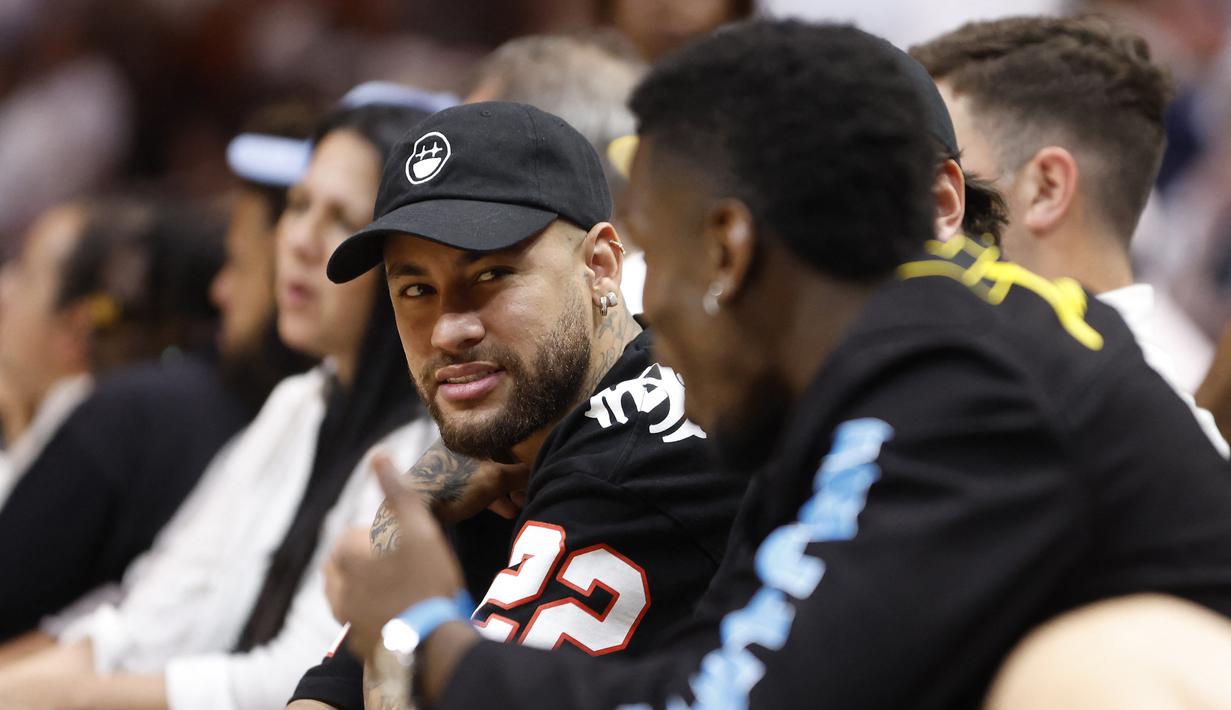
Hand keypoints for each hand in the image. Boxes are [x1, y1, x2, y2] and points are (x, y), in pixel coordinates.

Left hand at [326, 460, 465, 660]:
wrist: (431, 641)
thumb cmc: (426, 580)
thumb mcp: (418, 527)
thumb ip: (397, 491)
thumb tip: (378, 455)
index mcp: (344, 555)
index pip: (353, 534)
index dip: (380, 535)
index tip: (404, 543)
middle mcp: (336, 586)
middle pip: (347, 563)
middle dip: (366, 560)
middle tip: (400, 564)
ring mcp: (345, 617)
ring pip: (349, 592)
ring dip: (365, 587)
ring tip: (398, 588)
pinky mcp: (357, 642)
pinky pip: (360, 620)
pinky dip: (373, 613)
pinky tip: (399, 613)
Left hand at [400, 439, 529, 523]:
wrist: (412, 514)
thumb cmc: (453, 488)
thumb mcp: (496, 479)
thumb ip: (521, 473)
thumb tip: (536, 471)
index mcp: (465, 437)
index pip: (502, 444)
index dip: (520, 464)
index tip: (529, 483)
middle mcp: (453, 447)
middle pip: (491, 462)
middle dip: (510, 483)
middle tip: (522, 500)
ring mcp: (444, 467)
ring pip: (479, 477)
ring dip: (499, 493)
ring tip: (513, 510)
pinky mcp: (438, 485)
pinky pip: (468, 487)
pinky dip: (484, 498)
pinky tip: (498, 511)